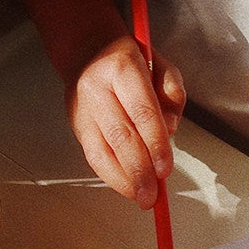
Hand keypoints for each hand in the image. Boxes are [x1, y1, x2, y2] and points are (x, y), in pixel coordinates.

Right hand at [65, 36, 185, 207]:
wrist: (88, 51)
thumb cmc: (131, 61)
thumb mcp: (160, 64)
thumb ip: (172, 93)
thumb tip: (170, 130)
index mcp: (122, 68)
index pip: (142, 113)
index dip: (155, 145)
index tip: (166, 169)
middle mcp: (97, 88)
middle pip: (121, 137)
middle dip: (140, 171)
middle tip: (154, 195)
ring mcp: (82, 108)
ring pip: (102, 151)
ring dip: (125, 180)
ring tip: (142, 198)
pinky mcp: (76, 124)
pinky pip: (94, 157)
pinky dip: (112, 176)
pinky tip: (128, 187)